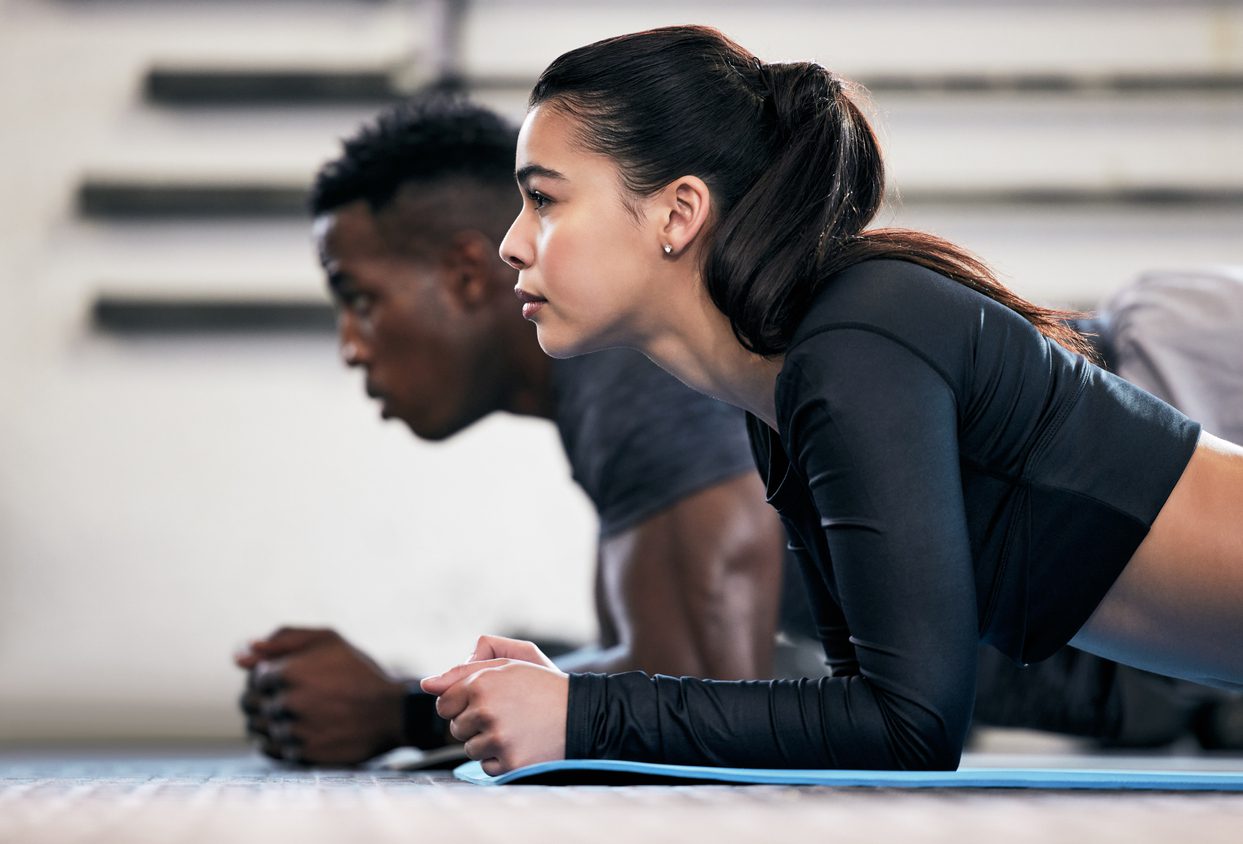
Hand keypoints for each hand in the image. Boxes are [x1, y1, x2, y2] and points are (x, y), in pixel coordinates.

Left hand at [234, 627, 405, 765]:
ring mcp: (294, 731)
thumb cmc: (358, 672)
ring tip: (293, 714)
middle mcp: (287, 703)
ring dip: (268, 721)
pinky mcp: (302, 754)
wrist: (391, 713)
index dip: (269, 677)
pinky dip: (276, 741)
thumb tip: (241, 653)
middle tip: (288, 697)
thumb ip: (283, 639)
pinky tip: (294, 731)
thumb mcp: (328, 640)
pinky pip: (271, 749)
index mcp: (289, 672)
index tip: (289, 678)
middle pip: (249, 703)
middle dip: (262, 699)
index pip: (255, 676)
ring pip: (258, 728)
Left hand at [421, 637, 567, 775]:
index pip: (444, 703)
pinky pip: (487, 767)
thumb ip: (467, 667)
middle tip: (507, 714)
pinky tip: (522, 744)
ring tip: (517, 729)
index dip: (463, 704)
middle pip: (455, 728)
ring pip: (469, 749)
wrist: (585, 714)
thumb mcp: (513, 660)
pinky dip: (500, 760)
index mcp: (482, 682)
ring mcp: (498, 738)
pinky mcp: (510, 762)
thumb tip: (427, 684)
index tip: (486, 702)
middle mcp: (486, 709)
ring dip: (488, 743)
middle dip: (475, 723)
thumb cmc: (545, 685)